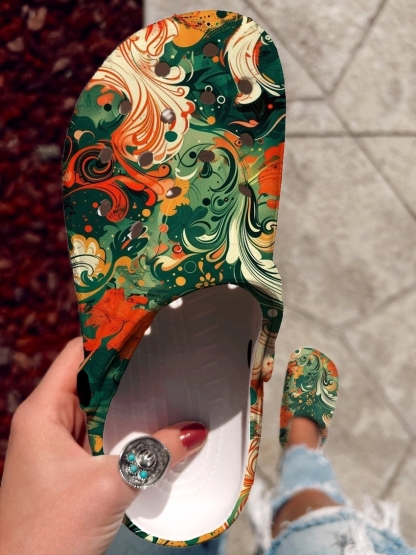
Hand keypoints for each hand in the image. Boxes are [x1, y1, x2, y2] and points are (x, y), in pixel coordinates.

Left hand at [0, 338, 207, 554]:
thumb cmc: (50, 534)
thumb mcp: (110, 486)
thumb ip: (156, 453)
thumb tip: (195, 431)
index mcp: (42, 412)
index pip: (78, 354)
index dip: (110, 334)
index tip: (146, 322)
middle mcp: (46, 421)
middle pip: (91, 378)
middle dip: (128, 366)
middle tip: (168, 350)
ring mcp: (57, 445)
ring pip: (98, 407)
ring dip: (129, 399)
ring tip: (168, 382)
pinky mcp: (69, 467)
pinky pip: (100, 433)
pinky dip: (125, 426)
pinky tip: (153, 425)